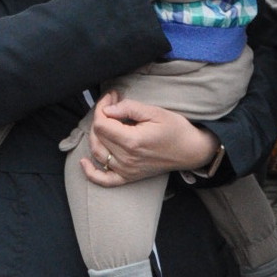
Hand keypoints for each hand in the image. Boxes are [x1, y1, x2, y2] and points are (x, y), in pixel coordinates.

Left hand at [82, 92, 219, 186]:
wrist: (191, 151)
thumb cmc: (176, 129)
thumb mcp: (155, 112)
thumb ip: (129, 109)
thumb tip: (107, 110)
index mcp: (132, 141)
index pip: (102, 123)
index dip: (102, 107)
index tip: (111, 96)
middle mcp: (127, 159)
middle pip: (98, 136)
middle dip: (100, 116)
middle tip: (111, 103)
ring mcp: (127, 170)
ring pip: (97, 152)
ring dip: (95, 135)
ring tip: (106, 121)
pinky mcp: (129, 177)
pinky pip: (104, 180)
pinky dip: (91, 173)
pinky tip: (84, 162)